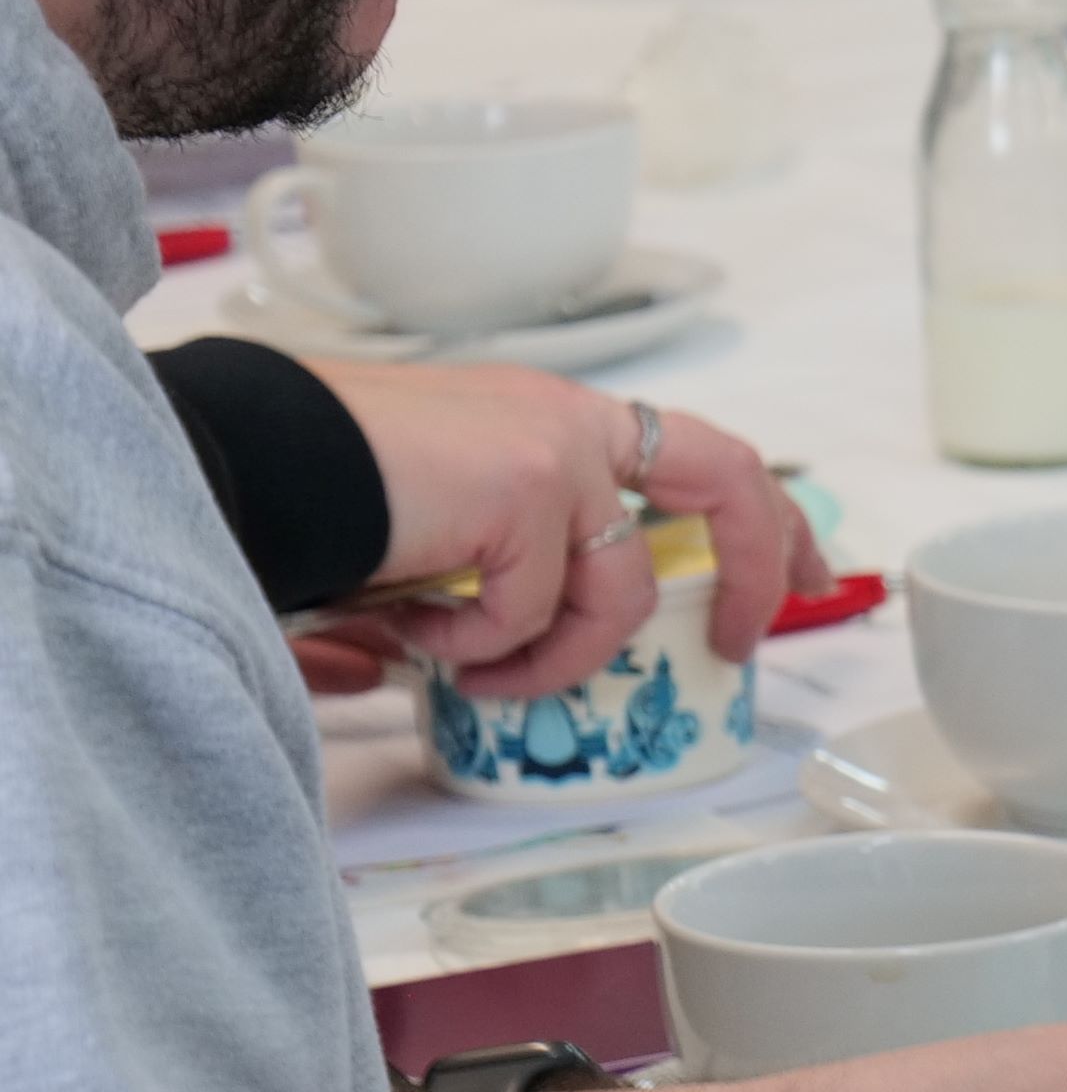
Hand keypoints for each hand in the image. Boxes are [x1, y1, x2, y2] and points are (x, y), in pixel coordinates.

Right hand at [294, 372, 818, 699]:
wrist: (241, 456)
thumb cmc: (304, 495)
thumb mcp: (397, 551)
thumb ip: (427, 602)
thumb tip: (392, 670)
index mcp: (552, 420)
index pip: (699, 454)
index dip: (763, 517)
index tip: (800, 573)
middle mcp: (571, 421)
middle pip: (731, 478)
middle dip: (764, 564)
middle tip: (745, 644)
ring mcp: (558, 450)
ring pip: (619, 593)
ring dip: (546, 658)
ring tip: (464, 667)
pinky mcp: (528, 488)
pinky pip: (534, 613)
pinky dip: (476, 646)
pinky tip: (411, 626)